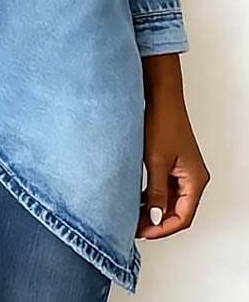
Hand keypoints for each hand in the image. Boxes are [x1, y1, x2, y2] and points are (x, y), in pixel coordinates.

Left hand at [137, 53, 209, 239]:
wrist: (160, 96)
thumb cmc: (163, 121)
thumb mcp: (156, 161)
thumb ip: (156, 191)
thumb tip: (155, 217)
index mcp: (195, 180)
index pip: (182, 217)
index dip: (162, 228)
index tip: (143, 232)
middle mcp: (192, 177)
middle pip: (177, 210)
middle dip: (156, 221)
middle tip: (134, 226)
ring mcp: (182, 170)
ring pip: (170, 199)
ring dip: (153, 208)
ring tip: (132, 214)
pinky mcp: (172, 162)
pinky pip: (164, 186)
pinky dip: (151, 195)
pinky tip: (135, 197)